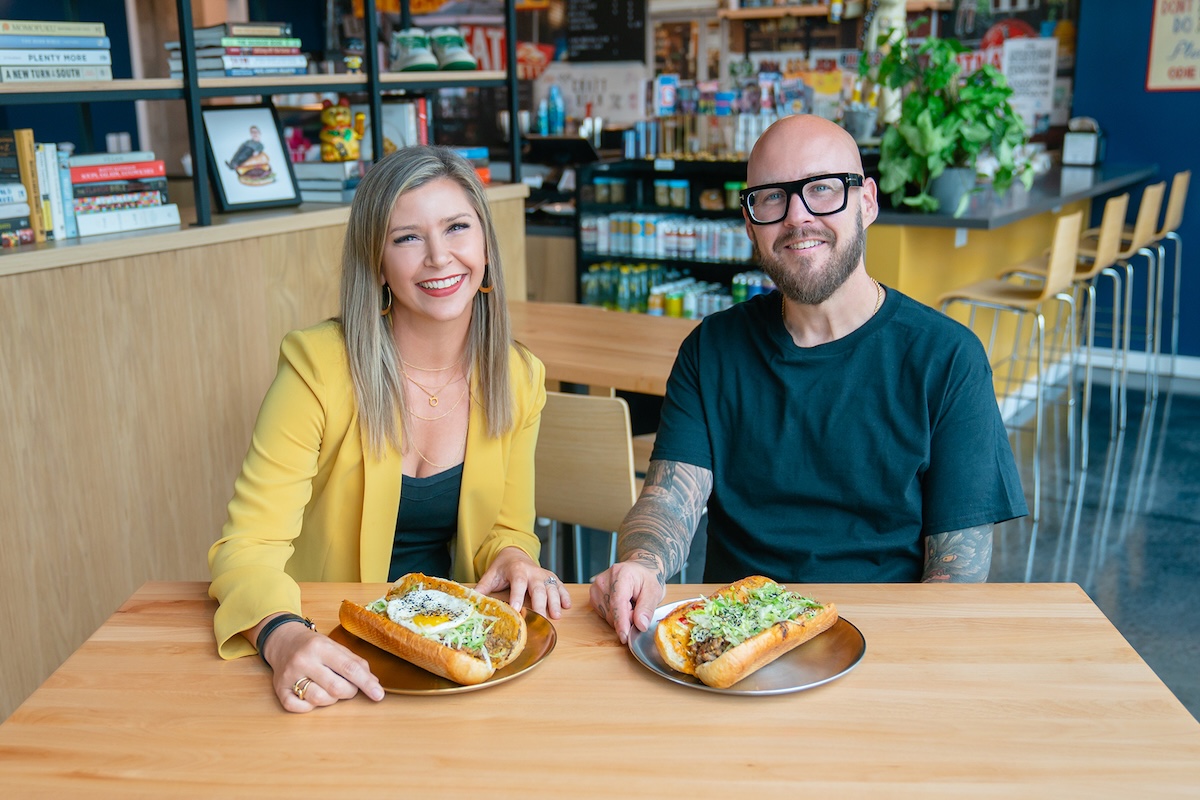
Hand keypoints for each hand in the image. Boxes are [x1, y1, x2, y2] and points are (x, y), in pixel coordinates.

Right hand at [260, 618, 384, 712]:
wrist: (283, 640)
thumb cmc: (314, 646)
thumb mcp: (336, 647)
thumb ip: (356, 663)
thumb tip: (374, 683)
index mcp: (321, 647)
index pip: (349, 668)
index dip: (366, 683)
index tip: (378, 695)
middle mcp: (304, 660)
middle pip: (336, 687)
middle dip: (349, 692)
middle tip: (348, 687)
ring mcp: (289, 675)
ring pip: (319, 699)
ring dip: (331, 699)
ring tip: (329, 689)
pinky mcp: (279, 689)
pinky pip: (298, 708)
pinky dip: (309, 707)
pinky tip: (311, 697)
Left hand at [474, 546, 570, 618]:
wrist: (515, 553)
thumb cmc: (502, 568)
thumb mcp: (491, 575)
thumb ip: (482, 588)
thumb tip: (471, 601)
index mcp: (517, 570)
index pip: (518, 584)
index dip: (518, 597)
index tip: (517, 610)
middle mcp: (532, 572)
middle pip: (538, 588)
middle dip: (541, 604)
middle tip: (543, 618)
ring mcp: (543, 574)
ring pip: (551, 588)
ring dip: (555, 602)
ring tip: (557, 616)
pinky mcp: (550, 577)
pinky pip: (559, 585)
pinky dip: (564, 595)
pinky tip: (567, 606)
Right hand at [589, 561, 663, 643]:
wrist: (639, 568)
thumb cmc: (647, 578)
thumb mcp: (654, 591)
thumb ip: (647, 608)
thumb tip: (640, 625)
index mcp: (620, 575)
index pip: (618, 603)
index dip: (621, 622)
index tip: (625, 637)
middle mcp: (604, 580)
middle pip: (612, 613)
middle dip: (627, 619)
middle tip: (638, 608)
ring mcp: (596, 588)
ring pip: (607, 616)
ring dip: (621, 618)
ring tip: (630, 604)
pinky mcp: (593, 596)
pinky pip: (604, 615)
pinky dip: (615, 615)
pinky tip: (622, 605)